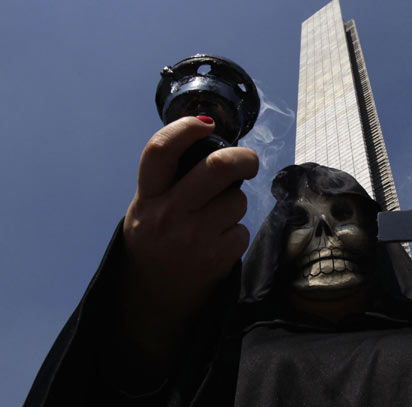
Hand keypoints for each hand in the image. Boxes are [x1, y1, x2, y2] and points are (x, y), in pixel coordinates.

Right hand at [121, 116, 257, 353]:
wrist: (152, 302)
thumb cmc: (154, 245)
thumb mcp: (147, 209)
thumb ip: (170, 182)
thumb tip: (211, 144)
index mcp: (147, 198)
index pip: (160, 151)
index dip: (184, 129)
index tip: (206, 124)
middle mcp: (168, 215)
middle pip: (217, 167)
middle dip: (243, 158)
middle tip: (249, 163)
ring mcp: (194, 238)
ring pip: (237, 200)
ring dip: (234, 206)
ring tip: (214, 223)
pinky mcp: (218, 258)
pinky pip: (242, 229)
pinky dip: (235, 234)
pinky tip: (217, 246)